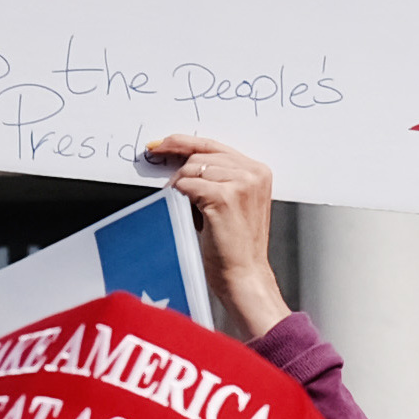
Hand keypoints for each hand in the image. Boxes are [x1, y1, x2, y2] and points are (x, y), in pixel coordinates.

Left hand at [140, 134, 289, 333]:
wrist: (244, 276)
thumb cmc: (235, 247)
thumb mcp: (234, 203)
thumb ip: (218, 178)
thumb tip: (181, 161)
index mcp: (258, 170)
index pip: (214, 145)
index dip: (183, 142)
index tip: (160, 144)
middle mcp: (253, 172)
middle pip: (200, 154)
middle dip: (178, 169)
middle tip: (165, 182)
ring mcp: (240, 183)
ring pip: (191, 169)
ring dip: (180, 188)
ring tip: (188, 212)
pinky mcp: (224, 196)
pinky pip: (186, 185)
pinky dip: (179, 198)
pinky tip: (188, 214)